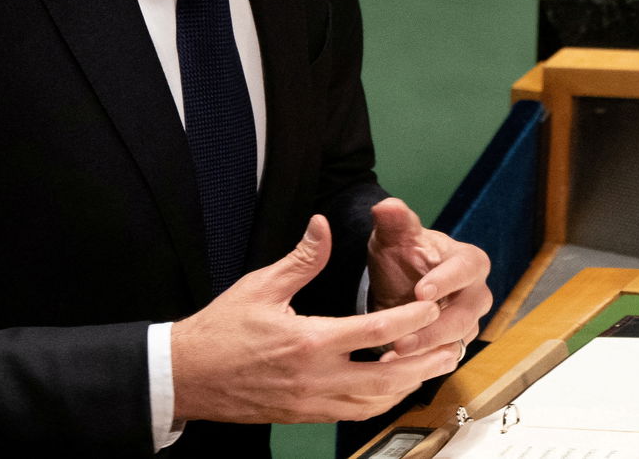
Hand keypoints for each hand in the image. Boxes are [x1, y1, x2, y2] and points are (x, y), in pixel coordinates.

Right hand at [171, 215, 461, 423]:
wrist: (187, 376)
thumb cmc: (221, 330)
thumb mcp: (262, 286)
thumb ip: (302, 258)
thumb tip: (323, 224)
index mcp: (309, 342)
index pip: (376, 332)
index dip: (410, 317)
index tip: (432, 304)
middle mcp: (316, 378)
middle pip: (387, 376)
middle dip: (424, 361)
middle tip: (451, 344)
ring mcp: (312, 402)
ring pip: (374, 402)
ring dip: (407, 385)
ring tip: (432, 366)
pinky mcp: (305, 415)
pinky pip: (354, 413)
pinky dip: (380, 400)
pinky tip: (392, 386)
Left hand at [367, 198, 491, 357]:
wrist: (399, 283)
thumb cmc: (402, 254)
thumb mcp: (395, 237)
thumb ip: (394, 221)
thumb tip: (388, 206)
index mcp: (469, 261)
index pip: (467, 270)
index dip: (447, 281)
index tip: (421, 292)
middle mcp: (476, 293)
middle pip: (465, 315)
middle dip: (433, 328)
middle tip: (402, 338)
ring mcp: (469, 322)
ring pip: (456, 342)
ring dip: (426, 351)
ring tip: (394, 354)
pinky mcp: (455, 344)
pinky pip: (444, 359)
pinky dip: (421, 365)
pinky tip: (392, 364)